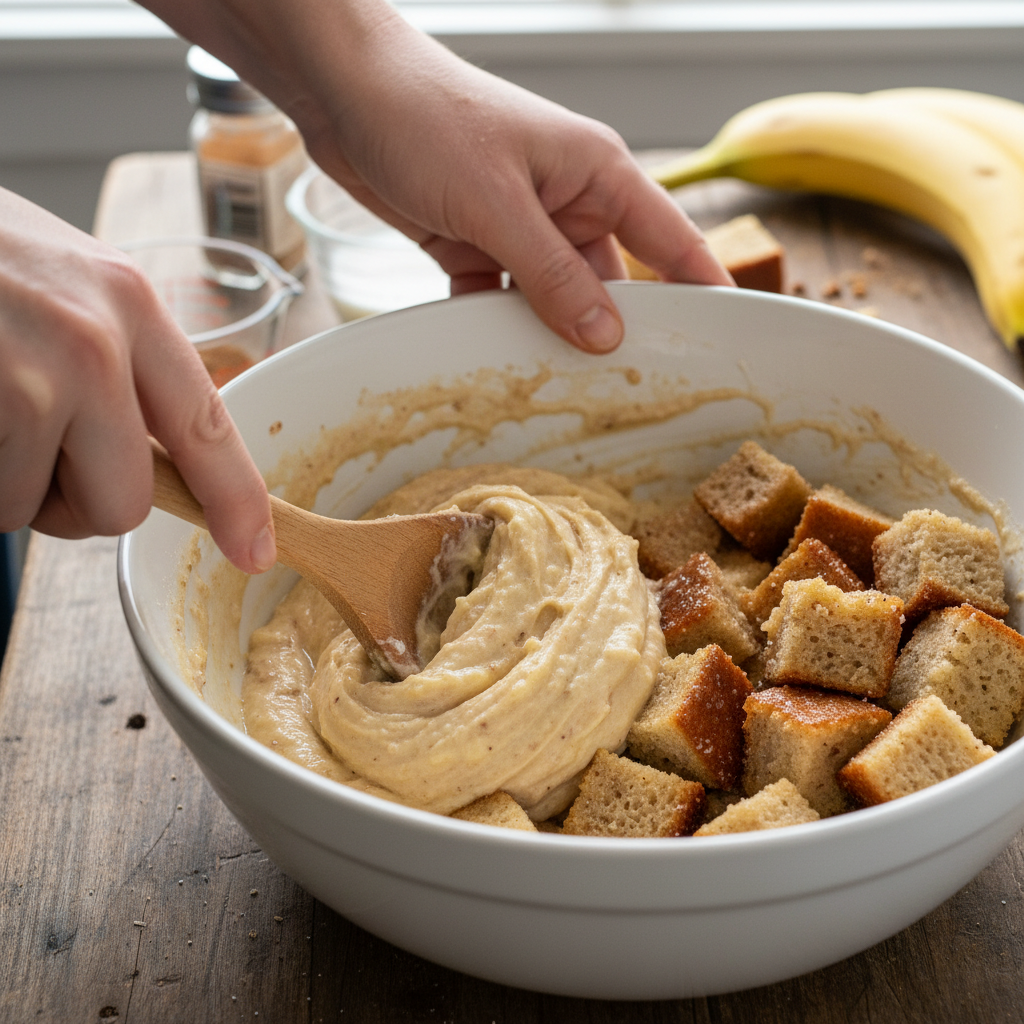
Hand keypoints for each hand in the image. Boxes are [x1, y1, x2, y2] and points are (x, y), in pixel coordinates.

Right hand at [0, 188, 274, 571]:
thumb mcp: (68, 278)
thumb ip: (120, 356)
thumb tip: (152, 448)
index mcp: (131, 305)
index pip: (207, 427)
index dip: (236, 501)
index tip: (253, 550)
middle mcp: (94, 343)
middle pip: (124, 503)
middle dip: (77, 505)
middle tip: (32, 455)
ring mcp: (31, 379)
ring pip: (36, 510)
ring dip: (6, 487)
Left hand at [144, 0, 732, 353]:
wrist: (343, 92)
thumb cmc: (429, 117)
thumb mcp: (498, 204)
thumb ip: (552, 274)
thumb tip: (605, 337)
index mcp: (596, 173)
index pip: (670, 240)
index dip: (702, 290)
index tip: (726, 343)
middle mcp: (565, 202)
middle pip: (608, 283)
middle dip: (610, 333)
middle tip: (621, 396)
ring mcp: (519, 226)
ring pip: (550, 299)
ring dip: (544, 336)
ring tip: (552, 390)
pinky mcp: (474, 244)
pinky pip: (497, 301)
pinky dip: (491, 328)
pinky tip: (487, 362)